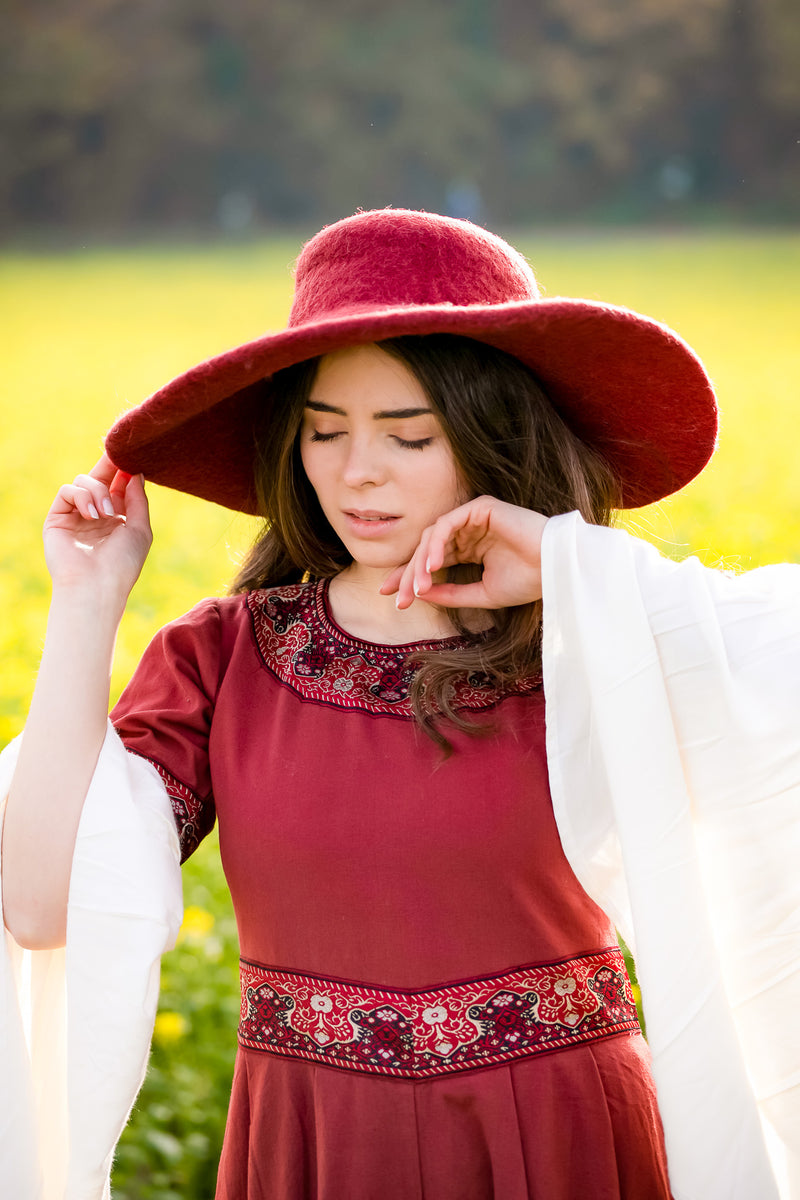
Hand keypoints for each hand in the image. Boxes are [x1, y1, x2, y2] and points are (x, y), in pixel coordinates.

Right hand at [43, 453, 152, 602]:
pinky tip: (92, 515)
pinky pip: (67, 491)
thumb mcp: (140, 529)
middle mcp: (96, 514)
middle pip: (100, 478)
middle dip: (109, 464)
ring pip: (83, 481)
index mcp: (118, 517)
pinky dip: (81, 497)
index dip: (124, 469)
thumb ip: (137, 500)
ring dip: (98, 491)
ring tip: (106, 513)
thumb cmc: (122, 563)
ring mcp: (76, 515)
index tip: (131, 453)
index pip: (118, 485)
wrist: (96, 585)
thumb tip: (135, 473)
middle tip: (116, 453)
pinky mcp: (57, 518)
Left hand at [380, 495, 547, 610]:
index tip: (393, 597)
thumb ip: (450, 593)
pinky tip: (433, 565)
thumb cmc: (527, 582)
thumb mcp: (481, 594)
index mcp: (469, 549)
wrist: (555, 570)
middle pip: (426, 549)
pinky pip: (447, 523)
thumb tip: (419, 594)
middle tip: (397, 596)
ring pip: (432, 536)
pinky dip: (436, 544)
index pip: (431, 561)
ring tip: (419, 586)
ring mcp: (473, 517)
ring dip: (421, 562)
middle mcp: (468, 531)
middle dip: (408, 573)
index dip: (410, 577)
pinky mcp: (479, 507)